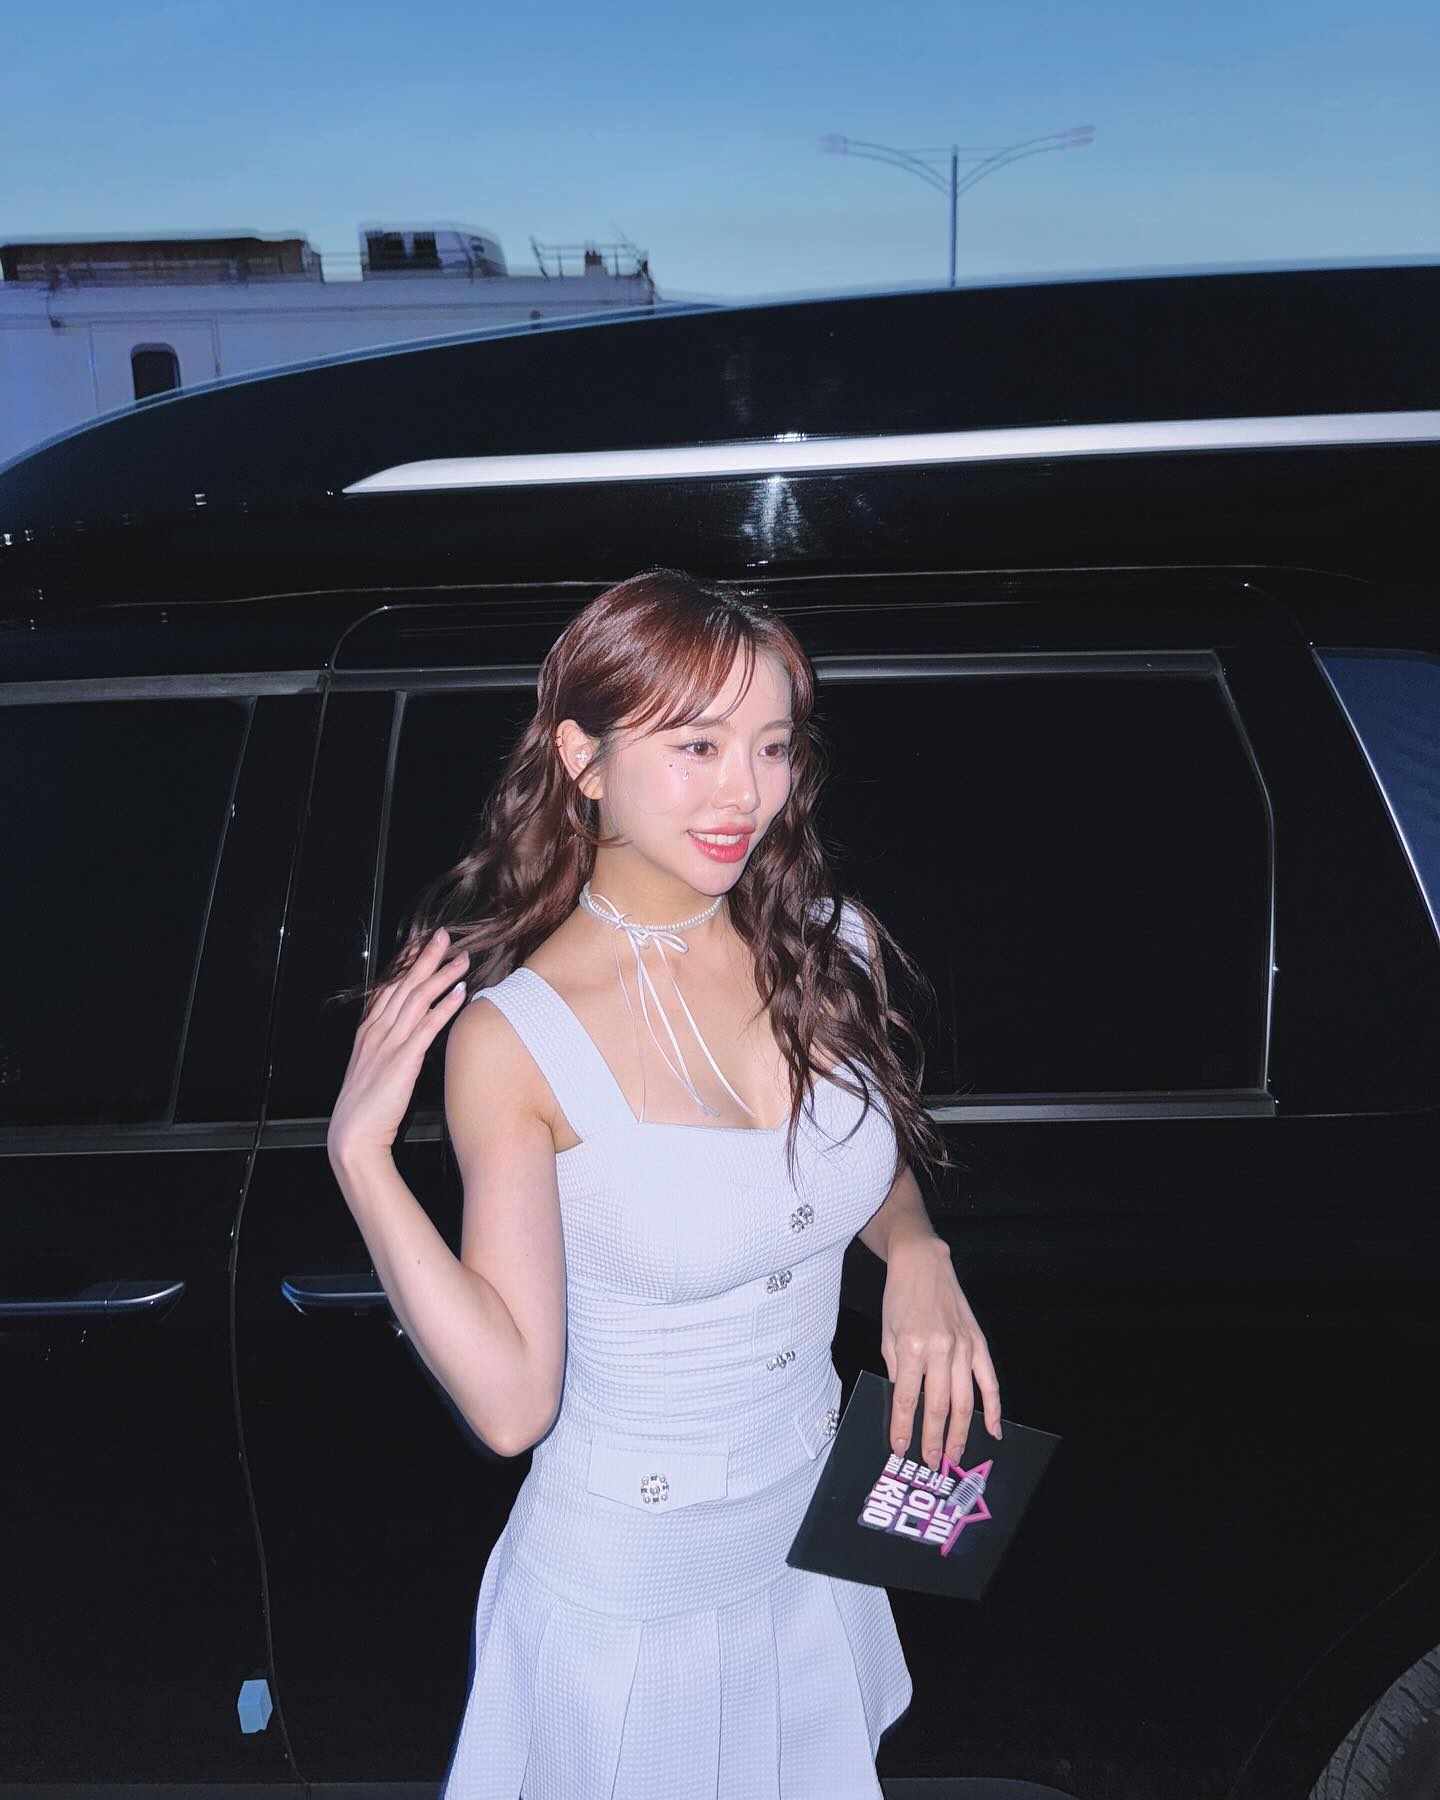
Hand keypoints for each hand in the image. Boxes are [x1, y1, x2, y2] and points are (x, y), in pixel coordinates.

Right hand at [327, 926, 469, 1169]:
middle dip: (425, 958)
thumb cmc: (366, 1107)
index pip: (388, 987)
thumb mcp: (373, 1068)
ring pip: (417, 999)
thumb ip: (388, 1047)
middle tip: (443, 936)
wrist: (353, 1135)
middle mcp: (377, 1031)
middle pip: (403, 984)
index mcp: (368, 1031)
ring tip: (461, 959)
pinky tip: (461, 992)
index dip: (404, 962)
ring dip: (441, 976)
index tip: (418, 941)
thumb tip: (409, 1034)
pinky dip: (445, 1006)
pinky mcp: (403, 1060)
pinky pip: (428, 1026)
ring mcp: (389, 1043)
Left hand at [879, 1234, 1001, 1471]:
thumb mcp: (887, 1333)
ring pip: (964, 1401)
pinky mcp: (978, 1342)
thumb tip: (908, 1401)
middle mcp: (940, 1349)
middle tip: (932, 1464)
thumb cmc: (899, 1297)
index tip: (901, 1449)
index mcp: (911, 1347)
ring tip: (954, 1456)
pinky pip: (989, 1382)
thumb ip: (898, 1369)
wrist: (923, 1262)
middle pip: (938, 1406)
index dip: (904, 1428)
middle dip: (933, 1439)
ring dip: (960, 1433)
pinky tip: (992, 1431)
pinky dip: (993, 1409)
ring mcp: (963, 1347)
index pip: (906, 1399)